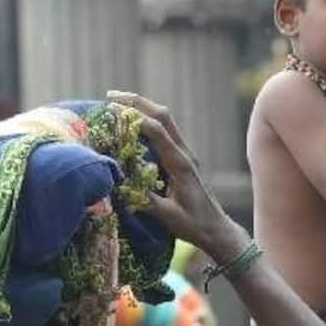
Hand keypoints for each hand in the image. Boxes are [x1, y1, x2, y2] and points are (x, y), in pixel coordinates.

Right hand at [107, 92, 242, 256]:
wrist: (216, 228)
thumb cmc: (194, 224)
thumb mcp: (169, 217)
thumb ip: (147, 202)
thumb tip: (121, 186)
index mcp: (179, 163)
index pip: (157, 131)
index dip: (134, 118)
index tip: (111, 111)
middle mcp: (183, 152)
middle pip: (162, 116)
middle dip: (136, 102)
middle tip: (109, 96)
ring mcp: (184, 153)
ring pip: (164, 120)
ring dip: (142, 108)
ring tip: (117, 103)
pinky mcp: (182, 157)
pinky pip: (165, 131)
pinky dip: (147, 121)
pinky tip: (133, 124)